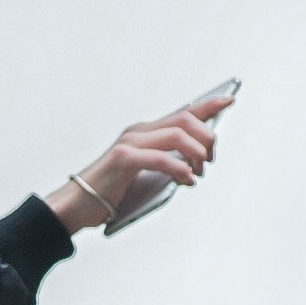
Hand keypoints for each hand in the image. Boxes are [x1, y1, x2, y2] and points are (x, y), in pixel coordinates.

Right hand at [47, 84, 234, 238]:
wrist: (76, 205)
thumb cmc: (109, 193)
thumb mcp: (144, 175)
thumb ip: (165, 165)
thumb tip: (194, 167)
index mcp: (144, 133)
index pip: (182, 112)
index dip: (208, 105)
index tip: (230, 99)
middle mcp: (138, 132)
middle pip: (185, 120)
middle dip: (206, 138)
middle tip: (209, 161)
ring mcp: (129, 143)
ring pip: (177, 135)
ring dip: (196, 153)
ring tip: (198, 173)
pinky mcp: (123, 159)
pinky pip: (161, 158)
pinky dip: (180, 169)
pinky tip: (187, 181)